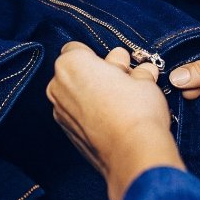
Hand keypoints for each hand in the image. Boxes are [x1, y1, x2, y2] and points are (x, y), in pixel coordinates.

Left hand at [46, 42, 184, 199]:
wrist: (133, 151)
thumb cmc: (137, 109)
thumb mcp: (142, 78)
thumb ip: (133, 69)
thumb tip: (138, 70)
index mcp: (72, 63)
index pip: (79, 49)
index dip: (102, 57)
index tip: (118, 66)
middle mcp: (58, 85)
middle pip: (78, 72)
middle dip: (99, 75)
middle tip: (124, 82)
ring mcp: (60, 110)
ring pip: (77, 93)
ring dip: (96, 93)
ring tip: (123, 101)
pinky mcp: (67, 131)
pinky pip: (78, 113)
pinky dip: (92, 112)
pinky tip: (114, 117)